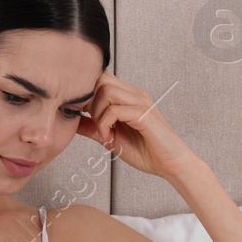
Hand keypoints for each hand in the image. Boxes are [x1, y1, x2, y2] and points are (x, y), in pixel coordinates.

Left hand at [76, 69, 196, 179]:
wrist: (170, 164)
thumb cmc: (144, 151)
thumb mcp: (110, 137)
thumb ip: (92, 126)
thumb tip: (71, 120)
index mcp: (128, 96)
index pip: (101, 77)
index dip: (86, 93)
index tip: (83, 115)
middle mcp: (135, 94)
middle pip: (101, 79)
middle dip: (89, 101)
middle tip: (92, 122)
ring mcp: (141, 102)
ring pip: (106, 91)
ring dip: (97, 113)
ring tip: (102, 132)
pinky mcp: (144, 115)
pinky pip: (115, 110)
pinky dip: (104, 124)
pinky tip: (108, 137)